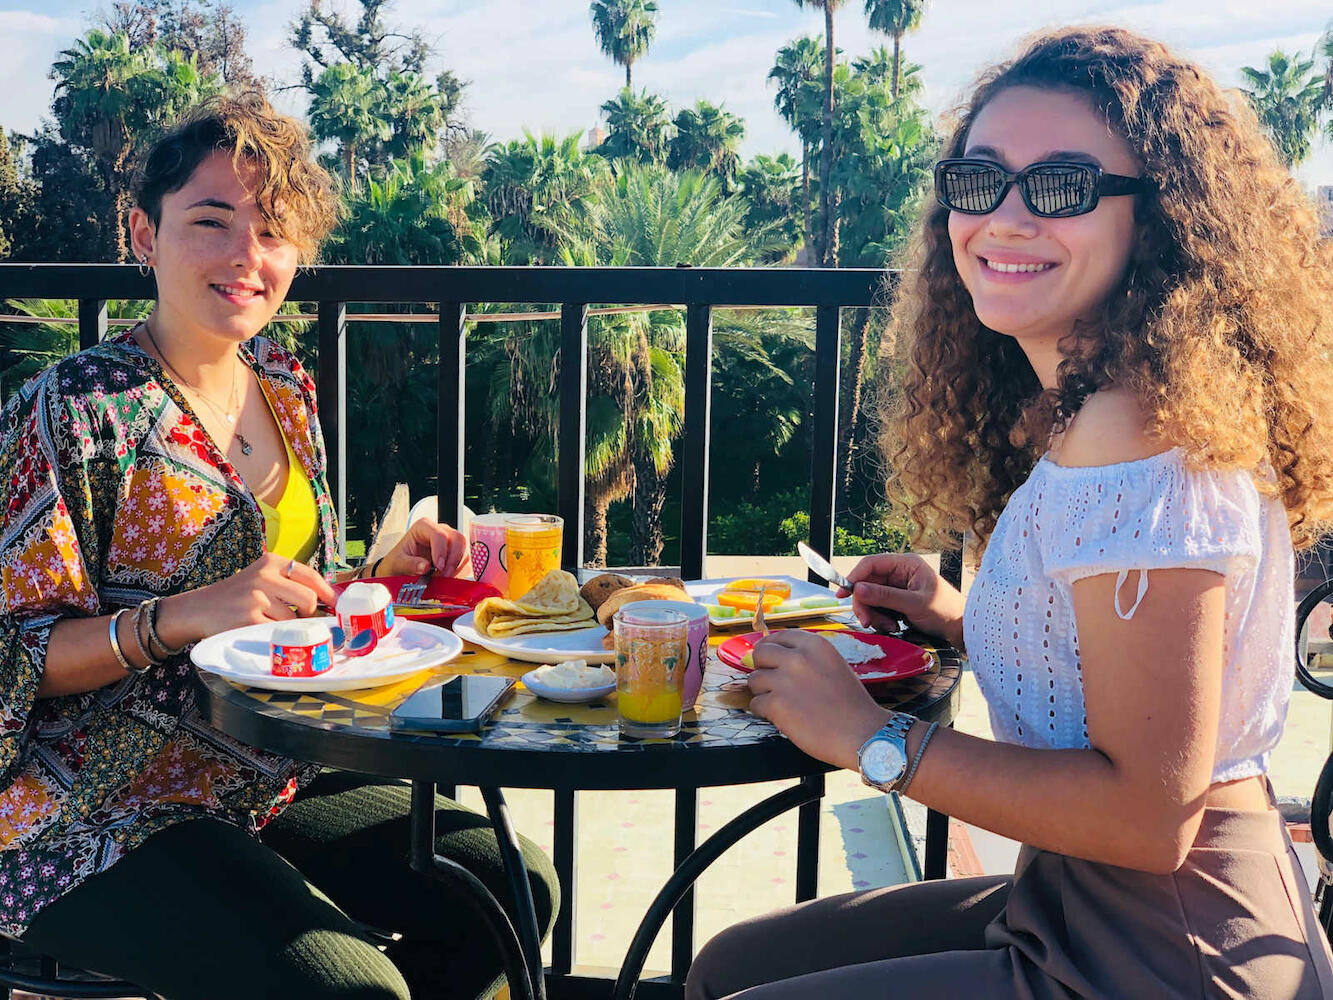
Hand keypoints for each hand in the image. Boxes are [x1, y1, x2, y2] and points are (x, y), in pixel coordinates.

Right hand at [160, 552, 338, 644]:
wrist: (197, 609)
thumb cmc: (237, 596)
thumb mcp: (260, 578)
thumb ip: (289, 583)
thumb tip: (330, 599)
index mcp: (270, 562)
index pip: (310, 575)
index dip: (328, 592)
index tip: (335, 604)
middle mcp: (263, 577)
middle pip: (309, 599)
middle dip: (311, 613)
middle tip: (303, 620)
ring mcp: (255, 599)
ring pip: (294, 619)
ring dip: (291, 628)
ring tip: (274, 625)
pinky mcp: (248, 621)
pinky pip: (279, 632)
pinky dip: (278, 637)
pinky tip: (267, 633)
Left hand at [375, 518, 466, 577]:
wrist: (399, 572)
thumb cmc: (397, 563)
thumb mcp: (397, 563)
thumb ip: (410, 564)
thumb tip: (425, 566)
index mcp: (424, 527)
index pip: (439, 534)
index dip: (441, 551)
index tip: (438, 567)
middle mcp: (440, 531)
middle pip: (458, 539)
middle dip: (453, 559)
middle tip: (444, 575)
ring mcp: (450, 543)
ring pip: (464, 551)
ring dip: (456, 567)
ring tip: (441, 579)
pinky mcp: (455, 556)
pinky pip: (465, 562)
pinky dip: (459, 572)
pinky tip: (446, 579)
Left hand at [747, 630, 889, 769]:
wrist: (862, 733)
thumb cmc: (852, 705)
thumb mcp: (833, 665)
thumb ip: (807, 658)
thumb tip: (776, 658)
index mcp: (814, 645)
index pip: (778, 636)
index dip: (771, 648)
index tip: (769, 658)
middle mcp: (798, 657)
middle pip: (760, 653)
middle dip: (761, 667)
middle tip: (770, 681)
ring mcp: (785, 680)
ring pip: (754, 679)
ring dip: (762, 692)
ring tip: (780, 703)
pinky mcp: (776, 704)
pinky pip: (756, 703)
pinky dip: (764, 711)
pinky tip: (780, 717)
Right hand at [838, 553, 965, 647]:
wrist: (960, 629)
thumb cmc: (945, 611)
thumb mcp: (914, 603)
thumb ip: (885, 596)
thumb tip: (857, 589)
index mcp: (905, 564)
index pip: (871, 564)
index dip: (854, 577)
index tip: (842, 594)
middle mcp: (898, 573)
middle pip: (866, 583)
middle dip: (865, 603)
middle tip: (866, 621)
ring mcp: (896, 588)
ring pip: (869, 598)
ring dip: (874, 614)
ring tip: (889, 625)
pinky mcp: (896, 602)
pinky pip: (877, 608)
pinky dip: (880, 619)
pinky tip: (893, 625)